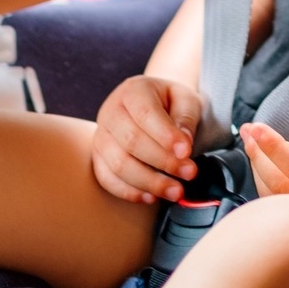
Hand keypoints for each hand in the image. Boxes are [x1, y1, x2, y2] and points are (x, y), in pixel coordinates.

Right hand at [92, 75, 202, 203]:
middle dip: (163, 162)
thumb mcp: (187, 100)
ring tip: (175, 191)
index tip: (187, 152)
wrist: (157, 106)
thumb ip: (186, 119)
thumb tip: (183, 146)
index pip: (145, 113)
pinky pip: (107, 179)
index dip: (165, 135)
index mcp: (133, 90)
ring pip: (118, 164)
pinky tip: (152, 197)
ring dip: (149, 182)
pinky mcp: (99, 157)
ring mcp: (101, 135)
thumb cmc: (172, 103)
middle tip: (189, 173)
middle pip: (130, 141)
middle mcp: (111, 110)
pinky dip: (130, 192)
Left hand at [241, 122, 288, 224]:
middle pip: (281, 185)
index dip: (273, 147)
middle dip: (259, 155)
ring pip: (278, 198)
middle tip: (247, 129)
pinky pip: (284, 203)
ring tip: (251, 142)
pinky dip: (267, 182)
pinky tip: (263, 164)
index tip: (258, 127)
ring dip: (259, 169)